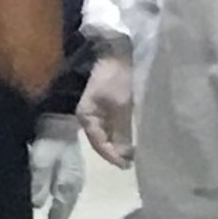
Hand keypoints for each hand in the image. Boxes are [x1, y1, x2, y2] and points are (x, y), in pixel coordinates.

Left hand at [30, 114, 85, 218]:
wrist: (61, 120)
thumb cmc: (50, 141)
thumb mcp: (40, 160)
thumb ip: (39, 183)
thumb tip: (38, 205)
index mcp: (68, 186)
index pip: (58, 214)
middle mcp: (74, 187)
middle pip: (64, 213)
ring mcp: (75, 180)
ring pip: (66, 206)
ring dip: (57, 218)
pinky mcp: (72, 173)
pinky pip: (65, 197)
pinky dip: (59, 206)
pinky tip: (53, 208)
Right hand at [76, 52, 134, 168]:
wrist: (117, 52)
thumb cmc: (117, 77)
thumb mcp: (121, 106)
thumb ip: (123, 132)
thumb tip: (125, 156)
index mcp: (86, 117)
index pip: (98, 144)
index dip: (112, 156)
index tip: (126, 166)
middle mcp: (87, 118)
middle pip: (100, 142)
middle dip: (114, 153)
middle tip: (130, 164)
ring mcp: (95, 114)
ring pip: (106, 136)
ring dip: (117, 146)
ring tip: (131, 156)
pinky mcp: (104, 109)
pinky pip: (111, 128)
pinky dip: (119, 136)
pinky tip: (129, 141)